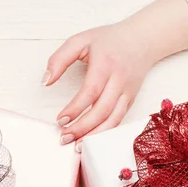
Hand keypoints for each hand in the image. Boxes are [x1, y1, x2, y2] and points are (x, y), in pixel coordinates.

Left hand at [43, 0, 187, 149]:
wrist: (142, 40)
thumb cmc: (108, 41)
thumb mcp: (80, 40)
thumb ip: (59, 59)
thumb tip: (45, 81)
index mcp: (106, 64)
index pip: (90, 91)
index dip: (75, 108)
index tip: (60, 119)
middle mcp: (119, 80)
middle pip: (102, 110)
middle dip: (83, 127)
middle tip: (64, 137)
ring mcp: (128, 92)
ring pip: (113, 120)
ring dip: (95, 135)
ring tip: (77, 146)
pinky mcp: (131, 100)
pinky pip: (119, 121)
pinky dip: (105, 133)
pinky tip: (91, 140)